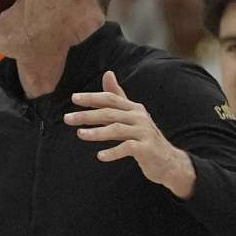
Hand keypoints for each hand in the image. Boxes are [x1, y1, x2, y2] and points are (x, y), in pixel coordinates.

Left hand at [65, 71, 195, 198]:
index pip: (110, 99)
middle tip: (67, 118)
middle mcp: (139, 117)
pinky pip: (128, 148)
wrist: (168, 162)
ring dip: (97, 132)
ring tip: (80, 134)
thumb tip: (107, 73)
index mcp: (134, 108)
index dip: (92, 97)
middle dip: (87, 115)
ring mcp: (144, 132)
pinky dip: (113, 152)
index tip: (74, 98)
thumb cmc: (144, 138)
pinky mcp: (147, 148)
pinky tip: (100, 156)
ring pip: (117, 129)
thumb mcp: (131, 116)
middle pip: (110, 113)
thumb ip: (117, 98)